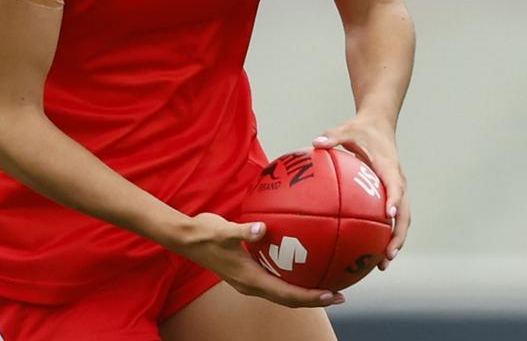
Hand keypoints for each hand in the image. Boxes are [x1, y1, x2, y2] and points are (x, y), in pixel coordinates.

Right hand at [171, 213, 343, 307]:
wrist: (187, 239)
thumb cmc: (205, 233)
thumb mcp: (223, 229)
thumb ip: (243, 230)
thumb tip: (262, 228)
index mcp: (249, 279)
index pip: (287, 294)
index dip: (311, 297)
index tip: (333, 294)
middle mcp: (251, 285)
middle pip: (289, 299)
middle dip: (315, 299)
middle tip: (340, 294)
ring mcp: (249, 281)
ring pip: (283, 293)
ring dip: (305, 292)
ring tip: (327, 284)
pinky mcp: (247, 274)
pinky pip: (276, 281)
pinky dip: (293, 279)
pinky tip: (303, 263)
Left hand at [314, 112, 408, 269]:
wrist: (380, 124)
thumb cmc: (362, 128)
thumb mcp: (347, 128)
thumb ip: (333, 136)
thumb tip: (315, 143)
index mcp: (389, 166)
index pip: (395, 186)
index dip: (393, 201)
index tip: (387, 216)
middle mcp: (397, 181)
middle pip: (404, 214)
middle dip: (398, 235)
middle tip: (386, 255)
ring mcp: (396, 190)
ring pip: (401, 221)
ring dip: (394, 242)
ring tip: (382, 264)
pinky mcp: (390, 195)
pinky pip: (391, 219)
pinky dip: (384, 236)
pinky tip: (369, 253)